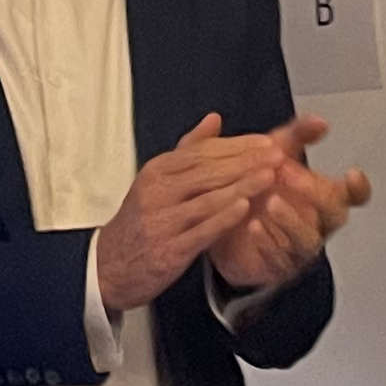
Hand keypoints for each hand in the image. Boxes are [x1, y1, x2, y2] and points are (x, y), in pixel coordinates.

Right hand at [96, 114, 299, 313]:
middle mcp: (158, 191)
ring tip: (269, 176)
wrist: (109, 266)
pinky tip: (244, 208)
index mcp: (158, 170)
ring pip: (208, 198)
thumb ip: (189, 149)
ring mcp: (163, 220)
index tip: (264, 141)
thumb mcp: (158, 179)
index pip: (202, 151)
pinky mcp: (169, 249)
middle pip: (208, 171)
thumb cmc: (140, 222)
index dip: (236, 145)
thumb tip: (214, 119)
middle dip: (246, 162)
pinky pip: (201, 230)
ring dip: (242, 186)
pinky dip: (224, 218)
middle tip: (275, 154)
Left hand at [209, 115, 371, 292]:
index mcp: (324, 197)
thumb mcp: (276, 153)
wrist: (224, 221)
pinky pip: (279, 259)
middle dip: (315, 193)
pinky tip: (254, 228)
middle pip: (334, 214)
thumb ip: (298, 135)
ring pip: (307, 239)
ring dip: (291, 220)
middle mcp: (317, 223)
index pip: (354, 196)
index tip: (352, 173)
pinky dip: (267, 243)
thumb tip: (320, 121)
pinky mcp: (277, 265)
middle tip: (288, 174)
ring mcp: (299, 247)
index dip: (359, 187)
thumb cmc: (260, 188)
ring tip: (272, 203)